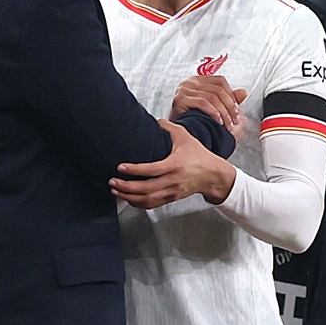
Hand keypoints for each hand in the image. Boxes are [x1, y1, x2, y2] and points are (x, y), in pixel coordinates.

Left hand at [113, 119, 237, 208]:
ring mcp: (172, 191)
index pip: (151, 170)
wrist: (213, 175)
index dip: (134, 170)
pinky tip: (129, 198)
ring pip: (147, 199)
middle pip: (145, 189)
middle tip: (112, 182)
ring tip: (116, 191)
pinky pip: (152, 204)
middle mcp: (172, 180)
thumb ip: (169, 127)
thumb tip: (155, 120)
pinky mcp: (171, 198)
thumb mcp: (185, 137)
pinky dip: (138, 203)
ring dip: (129, 197)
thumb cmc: (199, 156)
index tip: (120, 167)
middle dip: (126, 187)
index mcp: (174, 165)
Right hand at [170, 73, 247, 137]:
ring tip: (228, 125)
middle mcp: (191, 82)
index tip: (237, 110)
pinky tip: (217, 122)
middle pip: (218, 90)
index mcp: (199, 81)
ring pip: (212, 97)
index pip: (220, 81)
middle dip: (230, 107)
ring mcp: (184, 90)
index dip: (232, 95)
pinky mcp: (180, 100)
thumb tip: (243, 92)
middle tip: (235, 120)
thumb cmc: (192, 118)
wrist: (177, 131)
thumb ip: (228, 99)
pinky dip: (214, 113)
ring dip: (224, 113)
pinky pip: (203, 103)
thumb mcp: (213, 107)